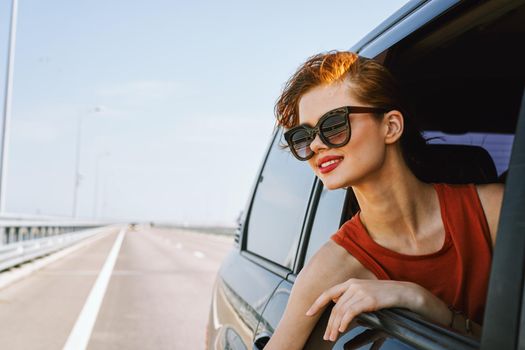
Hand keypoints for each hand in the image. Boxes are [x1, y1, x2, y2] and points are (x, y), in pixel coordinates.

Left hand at [305, 278, 420, 341]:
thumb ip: (350, 297)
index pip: (328, 293)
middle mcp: (353, 285)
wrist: (403, 292)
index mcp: (350, 283)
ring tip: (333, 337)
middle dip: (329, 323)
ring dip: (335, 326)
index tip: (308, 313)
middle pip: (335, 307)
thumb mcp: (364, 292)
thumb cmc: (384, 295)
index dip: (317, 303)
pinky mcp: (368, 299)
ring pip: (341, 311)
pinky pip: (351, 312)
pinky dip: (344, 322)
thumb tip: (336, 302)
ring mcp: (360, 291)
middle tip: (326, 336)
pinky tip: (342, 330)